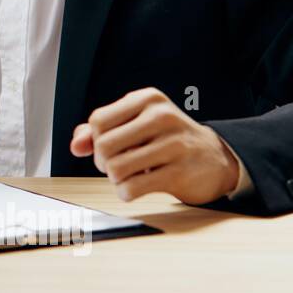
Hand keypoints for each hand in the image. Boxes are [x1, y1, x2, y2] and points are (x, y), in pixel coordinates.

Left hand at [69, 87, 239, 203]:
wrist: (216, 158)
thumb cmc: (168, 139)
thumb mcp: (136, 124)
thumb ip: (101, 131)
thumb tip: (76, 145)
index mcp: (148, 99)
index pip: (98, 120)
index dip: (95, 140)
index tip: (108, 147)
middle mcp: (162, 117)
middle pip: (104, 145)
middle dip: (102, 161)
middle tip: (116, 165)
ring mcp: (174, 144)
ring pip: (115, 168)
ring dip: (115, 179)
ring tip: (127, 175)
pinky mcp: (180, 173)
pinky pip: (132, 188)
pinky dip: (126, 192)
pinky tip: (135, 188)